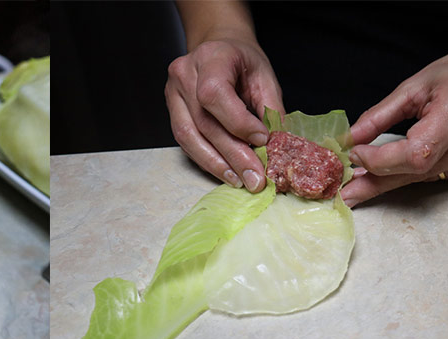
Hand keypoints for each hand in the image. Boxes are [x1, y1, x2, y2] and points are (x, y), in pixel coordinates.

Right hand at [165, 36, 283, 189]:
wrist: (218, 51)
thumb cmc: (242, 62)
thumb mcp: (263, 76)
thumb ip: (270, 108)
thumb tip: (276, 145)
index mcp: (210, 57)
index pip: (215, 95)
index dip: (238, 123)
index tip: (262, 140)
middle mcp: (185, 75)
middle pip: (204, 123)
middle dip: (233, 155)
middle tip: (254, 178)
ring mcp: (173, 95)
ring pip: (190, 139)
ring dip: (217, 164)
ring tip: (240, 180)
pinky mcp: (171, 114)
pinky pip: (186, 144)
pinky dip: (207, 161)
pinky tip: (226, 171)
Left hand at [341, 51, 447, 206]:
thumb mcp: (417, 85)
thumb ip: (381, 115)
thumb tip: (351, 139)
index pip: (416, 153)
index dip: (381, 161)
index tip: (356, 156)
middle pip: (416, 172)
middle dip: (377, 181)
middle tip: (347, 192)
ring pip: (423, 179)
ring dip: (392, 179)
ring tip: (366, 179)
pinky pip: (436, 177)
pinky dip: (416, 173)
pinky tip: (411, 162)